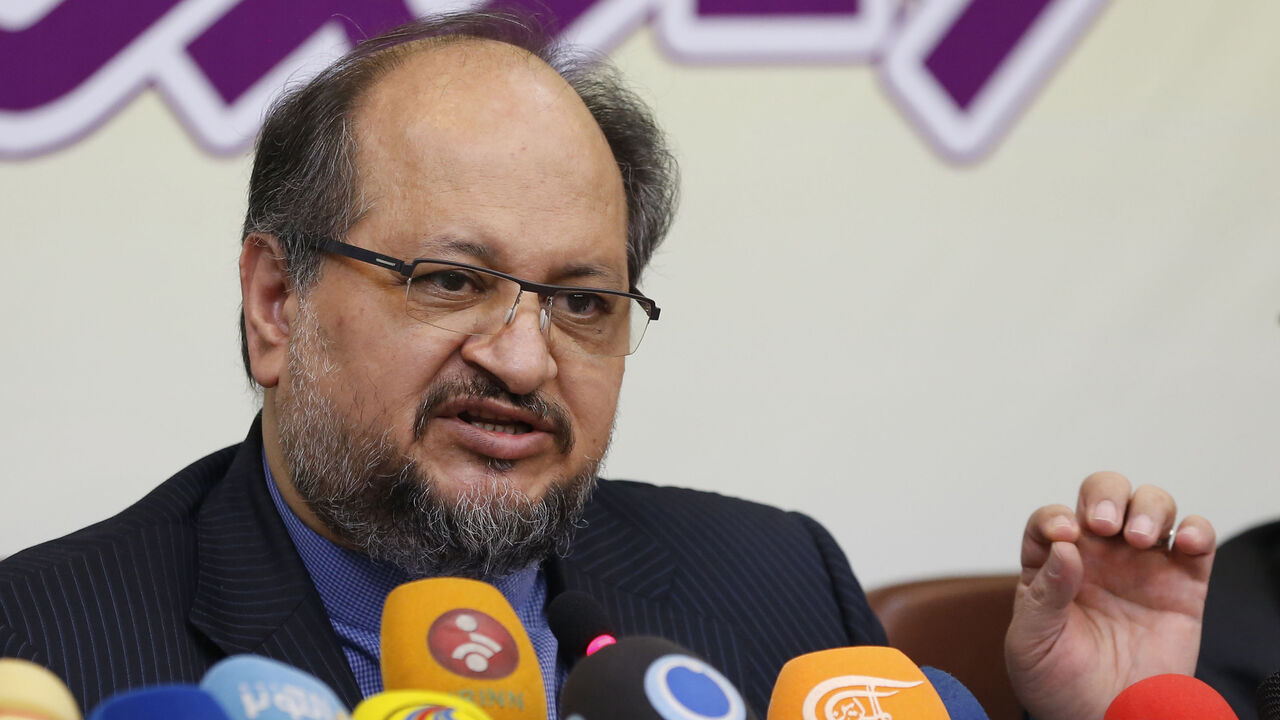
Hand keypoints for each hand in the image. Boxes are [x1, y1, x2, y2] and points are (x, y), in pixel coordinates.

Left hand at [1005, 472, 1214, 719]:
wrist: (1104, 719)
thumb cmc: (1058, 682)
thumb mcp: (1032, 641)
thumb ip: (1044, 594)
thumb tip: (1065, 547)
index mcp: (1052, 563)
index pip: (1051, 520)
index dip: (1054, 517)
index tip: (1064, 534)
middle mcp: (1098, 555)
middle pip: (1103, 494)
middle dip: (1106, 495)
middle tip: (1105, 525)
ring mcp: (1141, 566)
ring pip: (1150, 505)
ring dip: (1148, 507)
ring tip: (1139, 539)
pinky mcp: (1182, 585)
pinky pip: (1197, 542)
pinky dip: (1196, 529)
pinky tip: (1184, 542)